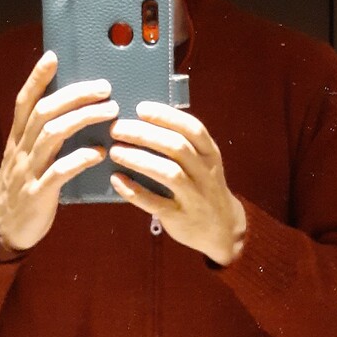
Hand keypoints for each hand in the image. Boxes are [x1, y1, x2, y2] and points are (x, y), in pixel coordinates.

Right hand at [0, 51, 117, 251]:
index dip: (37, 78)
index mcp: (16, 138)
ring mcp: (27, 171)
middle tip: (104, 87)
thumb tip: (72, 109)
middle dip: (75, 95)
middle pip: (44, 112)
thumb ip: (42, 135)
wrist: (3, 229)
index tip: (53, 57)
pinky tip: (99, 152)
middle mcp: (19, 150)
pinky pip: (59, 172)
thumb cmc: (23, 187)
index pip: (24, 101)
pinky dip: (80, 159)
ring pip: (52, 135)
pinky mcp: (38, 194)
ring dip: (82, 119)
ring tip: (110, 112)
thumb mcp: (25, 157)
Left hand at [108, 102, 246, 265]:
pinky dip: (134, 191)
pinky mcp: (179, 217)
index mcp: (210, 154)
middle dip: (145, 134)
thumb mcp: (203, 162)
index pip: (193, 129)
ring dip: (139, 160)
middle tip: (118, 128)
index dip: (167, 116)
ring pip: (169, 173)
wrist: (222, 228)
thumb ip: (182, 143)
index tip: (141, 108)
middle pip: (177, 147)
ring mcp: (194, 196)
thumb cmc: (203, 186)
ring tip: (115, 151)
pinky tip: (117, 179)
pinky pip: (155, 203)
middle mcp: (205, 173)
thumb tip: (142, 119)